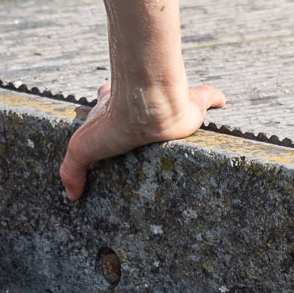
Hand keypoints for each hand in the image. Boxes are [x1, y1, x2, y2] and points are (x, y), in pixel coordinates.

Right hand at [59, 79, 226, 199]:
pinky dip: (215, 99)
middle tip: (151, 123)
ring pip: (174, 99)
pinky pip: (209, 97)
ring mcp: (169, 101)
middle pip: (141, 98)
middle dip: (144, 105)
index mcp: (115, 104)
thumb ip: (72, 171)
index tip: (110, 116)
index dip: (104, 104)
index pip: (104, 100)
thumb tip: (71, 195)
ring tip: (186, 123)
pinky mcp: (192, 104)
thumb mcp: (82, 149)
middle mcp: (142, 100)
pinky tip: (221, 103)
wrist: (149, 104)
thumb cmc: (116, 121)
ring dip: (180, 106)